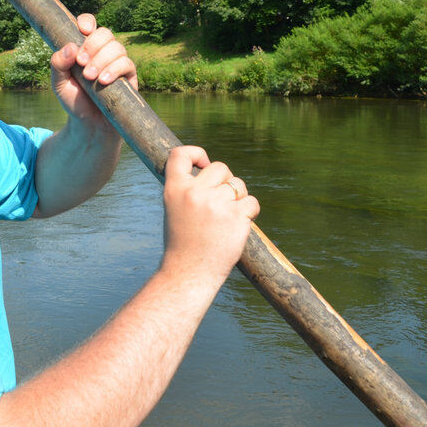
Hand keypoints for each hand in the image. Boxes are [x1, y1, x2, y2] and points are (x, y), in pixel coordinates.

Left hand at [49, 14, 137, 123]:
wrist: (89, 125)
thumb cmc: (74, 101)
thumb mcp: (58, 84)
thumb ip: (58, 64)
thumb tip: (70, 47)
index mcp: (85, 48)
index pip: (89, 24)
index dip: (87, 22)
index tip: (82, 31)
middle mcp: (103, 52)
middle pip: (105, 33)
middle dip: (92, 45)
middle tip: (80, 63)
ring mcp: (118, 63)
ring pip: (116, 47)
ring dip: (101, 60)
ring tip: (89, 77)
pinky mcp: (129, 76)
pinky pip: (127, 63)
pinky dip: (114, 70)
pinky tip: (103, 81)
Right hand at [160, 146, 259, 285]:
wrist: (188, 273)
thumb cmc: (182, 242)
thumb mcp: (174, 208)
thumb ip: (188, 188)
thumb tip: (210, 169)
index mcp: (174, 189)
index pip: (180, 154)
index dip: (196, 153)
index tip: (204, 164)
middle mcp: (194, 193)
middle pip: (220, 167)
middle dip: (225, 181)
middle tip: (220, 202)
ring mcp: (215, 204)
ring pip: (238, 185)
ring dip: (238, 198)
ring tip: (226, 219)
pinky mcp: (236, 217)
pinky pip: (252, 202)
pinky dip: (250, 212)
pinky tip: (238, 225)